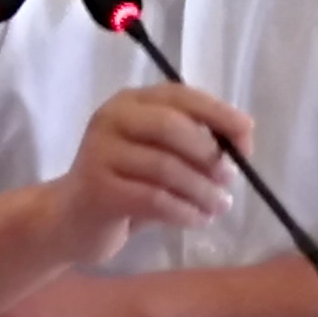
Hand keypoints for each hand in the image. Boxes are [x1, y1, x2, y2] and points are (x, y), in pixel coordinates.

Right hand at [48, 85, 252, 265]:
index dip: (218, 113)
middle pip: (172, 126)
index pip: (180, 96)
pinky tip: (198, 220)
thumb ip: (193, 143)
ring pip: (166, 167)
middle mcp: (112, 119)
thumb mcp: (158, 154)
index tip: (247, 136)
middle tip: (229, 178)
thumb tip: (241, 144)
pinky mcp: (98, 190)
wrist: (71, 219)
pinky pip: (154, 199)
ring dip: (203, 190)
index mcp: (130, 102)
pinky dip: (185, 211)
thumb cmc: (126, 183)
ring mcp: (100, 153)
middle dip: (209, 153)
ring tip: (220, 206)